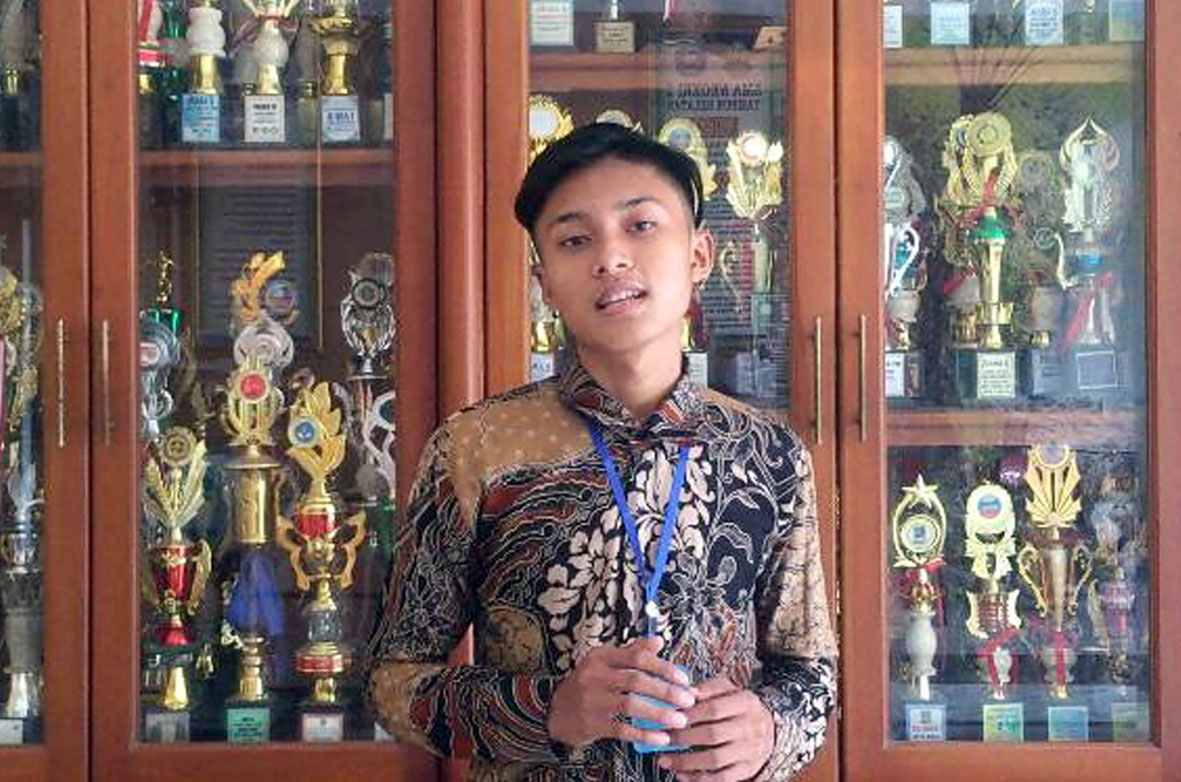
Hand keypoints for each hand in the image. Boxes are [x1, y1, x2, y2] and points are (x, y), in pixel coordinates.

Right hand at [547, 636, 695, 749]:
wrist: (555, 711)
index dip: (664, 668)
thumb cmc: (588, 684)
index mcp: (601, 656)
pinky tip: (661, 738)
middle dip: (666, 691)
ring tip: (680, 720)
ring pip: (631, 705)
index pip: (637, 657)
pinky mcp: (591, 723)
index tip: (684, 679)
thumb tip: (658, 640)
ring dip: (659, 713)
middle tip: (688, 701)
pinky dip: (644, 734)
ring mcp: (591, 700)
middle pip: (636, 681)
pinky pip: (622, 730)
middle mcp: (594, 675)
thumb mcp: (605, 662)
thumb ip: (632, 652)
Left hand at [659, 677, 773, 781]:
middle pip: (712, 734)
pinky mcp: (747, 770)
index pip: (714, 708)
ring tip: (664, 760)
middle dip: (683, 738)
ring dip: (685, 761)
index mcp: (747, 702)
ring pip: (714, 759)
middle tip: (662, 738)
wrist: (769, 729)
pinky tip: (681, 774)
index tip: (668, 716)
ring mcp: (750, 751)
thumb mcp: (730, 689)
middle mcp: (751, 727)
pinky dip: (699, 778)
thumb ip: (708, 688)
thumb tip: (686, 692)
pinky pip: (721, 778)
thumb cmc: (739, 707)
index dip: (689, 714)